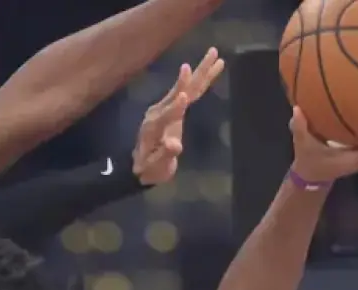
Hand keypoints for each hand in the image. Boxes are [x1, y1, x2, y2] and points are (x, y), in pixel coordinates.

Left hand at [133, 48, 225, 184]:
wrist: (142, 164)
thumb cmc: (150, 168)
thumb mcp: (155, 168)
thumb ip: (164, 156)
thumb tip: (175, 145)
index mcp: (154, 127)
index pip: (166, 115)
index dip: (176, 108)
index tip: (184, 97)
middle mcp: (159, 112)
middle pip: (180, 91)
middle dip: (194, 75)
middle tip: (209, 56)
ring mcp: (165, 107)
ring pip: (186, 87)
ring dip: (200, 71)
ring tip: (214, 53)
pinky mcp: (172, 107)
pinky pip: (187, 90)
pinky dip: (198, 80)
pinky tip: (209, 69)